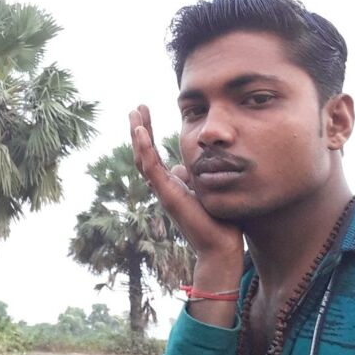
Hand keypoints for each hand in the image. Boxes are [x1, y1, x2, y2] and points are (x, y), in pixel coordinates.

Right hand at [129, 105, 243, 269]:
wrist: (220, 246)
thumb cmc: (216, 221)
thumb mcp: (204, 190)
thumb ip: (192, 178)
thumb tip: (183, 168)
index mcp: (171, 185)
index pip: (154, 154)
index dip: (149, 133)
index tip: (146, 112)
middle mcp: (164, 187)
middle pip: (144, 153)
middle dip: (140, 129)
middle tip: (136, 108)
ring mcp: (164, 190)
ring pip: (143, 158)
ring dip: (138, 135)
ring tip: (135, 114)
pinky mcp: (168, 195)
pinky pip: (152, 168)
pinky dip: (145, 149)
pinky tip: (141, 132)